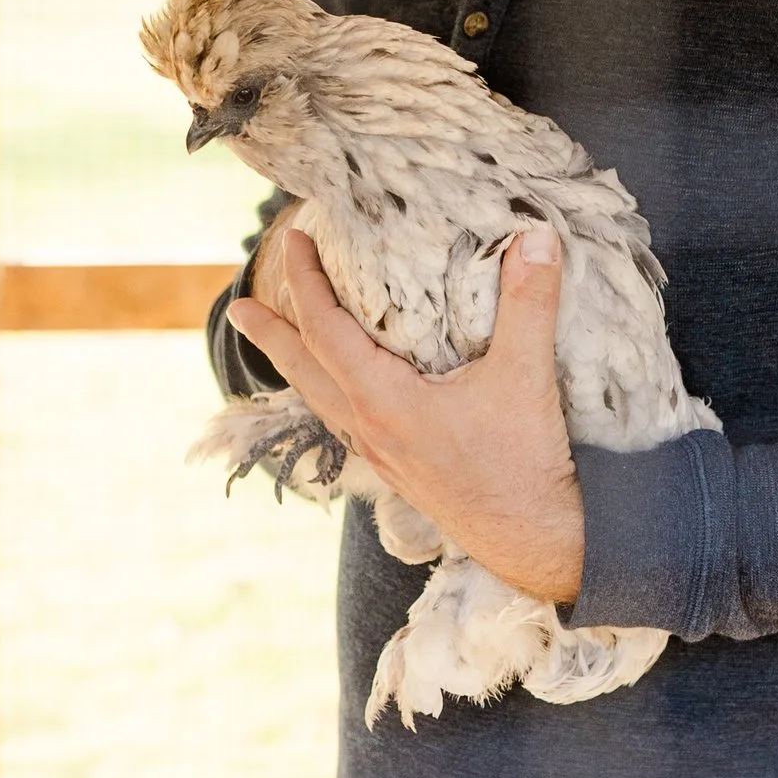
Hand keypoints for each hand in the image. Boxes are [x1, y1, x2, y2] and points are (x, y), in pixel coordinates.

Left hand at [229, 225, 585, 607]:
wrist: (535, 541)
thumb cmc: (523, 464)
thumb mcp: (526, 376)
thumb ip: (529, 302)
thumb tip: (537, 236)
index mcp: (384, 401)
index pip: (325, 330)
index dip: (305, 282)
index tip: (293, 241)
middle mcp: (370, 428)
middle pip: (304, 371)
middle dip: (270, 335)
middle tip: (239, 308)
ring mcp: (382, 454)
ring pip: (321, 400)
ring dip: (295, 365)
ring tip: (276, 341)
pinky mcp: (399, 469)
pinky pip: (346, 421)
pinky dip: (329, 392)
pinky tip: (341, 390)